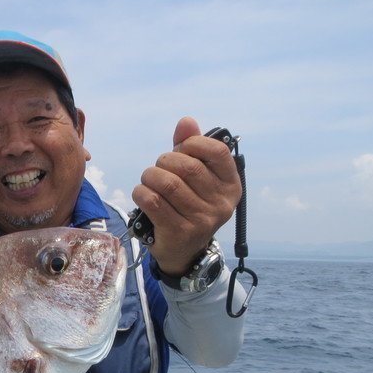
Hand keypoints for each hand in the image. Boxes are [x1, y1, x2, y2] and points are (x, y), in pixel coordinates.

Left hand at [131, 117, 241, 275]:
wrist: (182, 251)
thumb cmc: (188, 205)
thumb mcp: (196, 178)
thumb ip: (191, 148)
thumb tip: (186, 121)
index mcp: (231, 186)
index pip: (218, 152)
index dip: (194, 143)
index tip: (180, 148)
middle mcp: (221, 204)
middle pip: (188, 167)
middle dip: (165, 161)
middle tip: (157, 168)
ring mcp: (202, 220)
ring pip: (168, 183)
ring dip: (150, 176)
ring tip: (148, 180)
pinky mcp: (179, 232)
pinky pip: (153, 201)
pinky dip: (141, 193)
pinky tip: (142, 194)